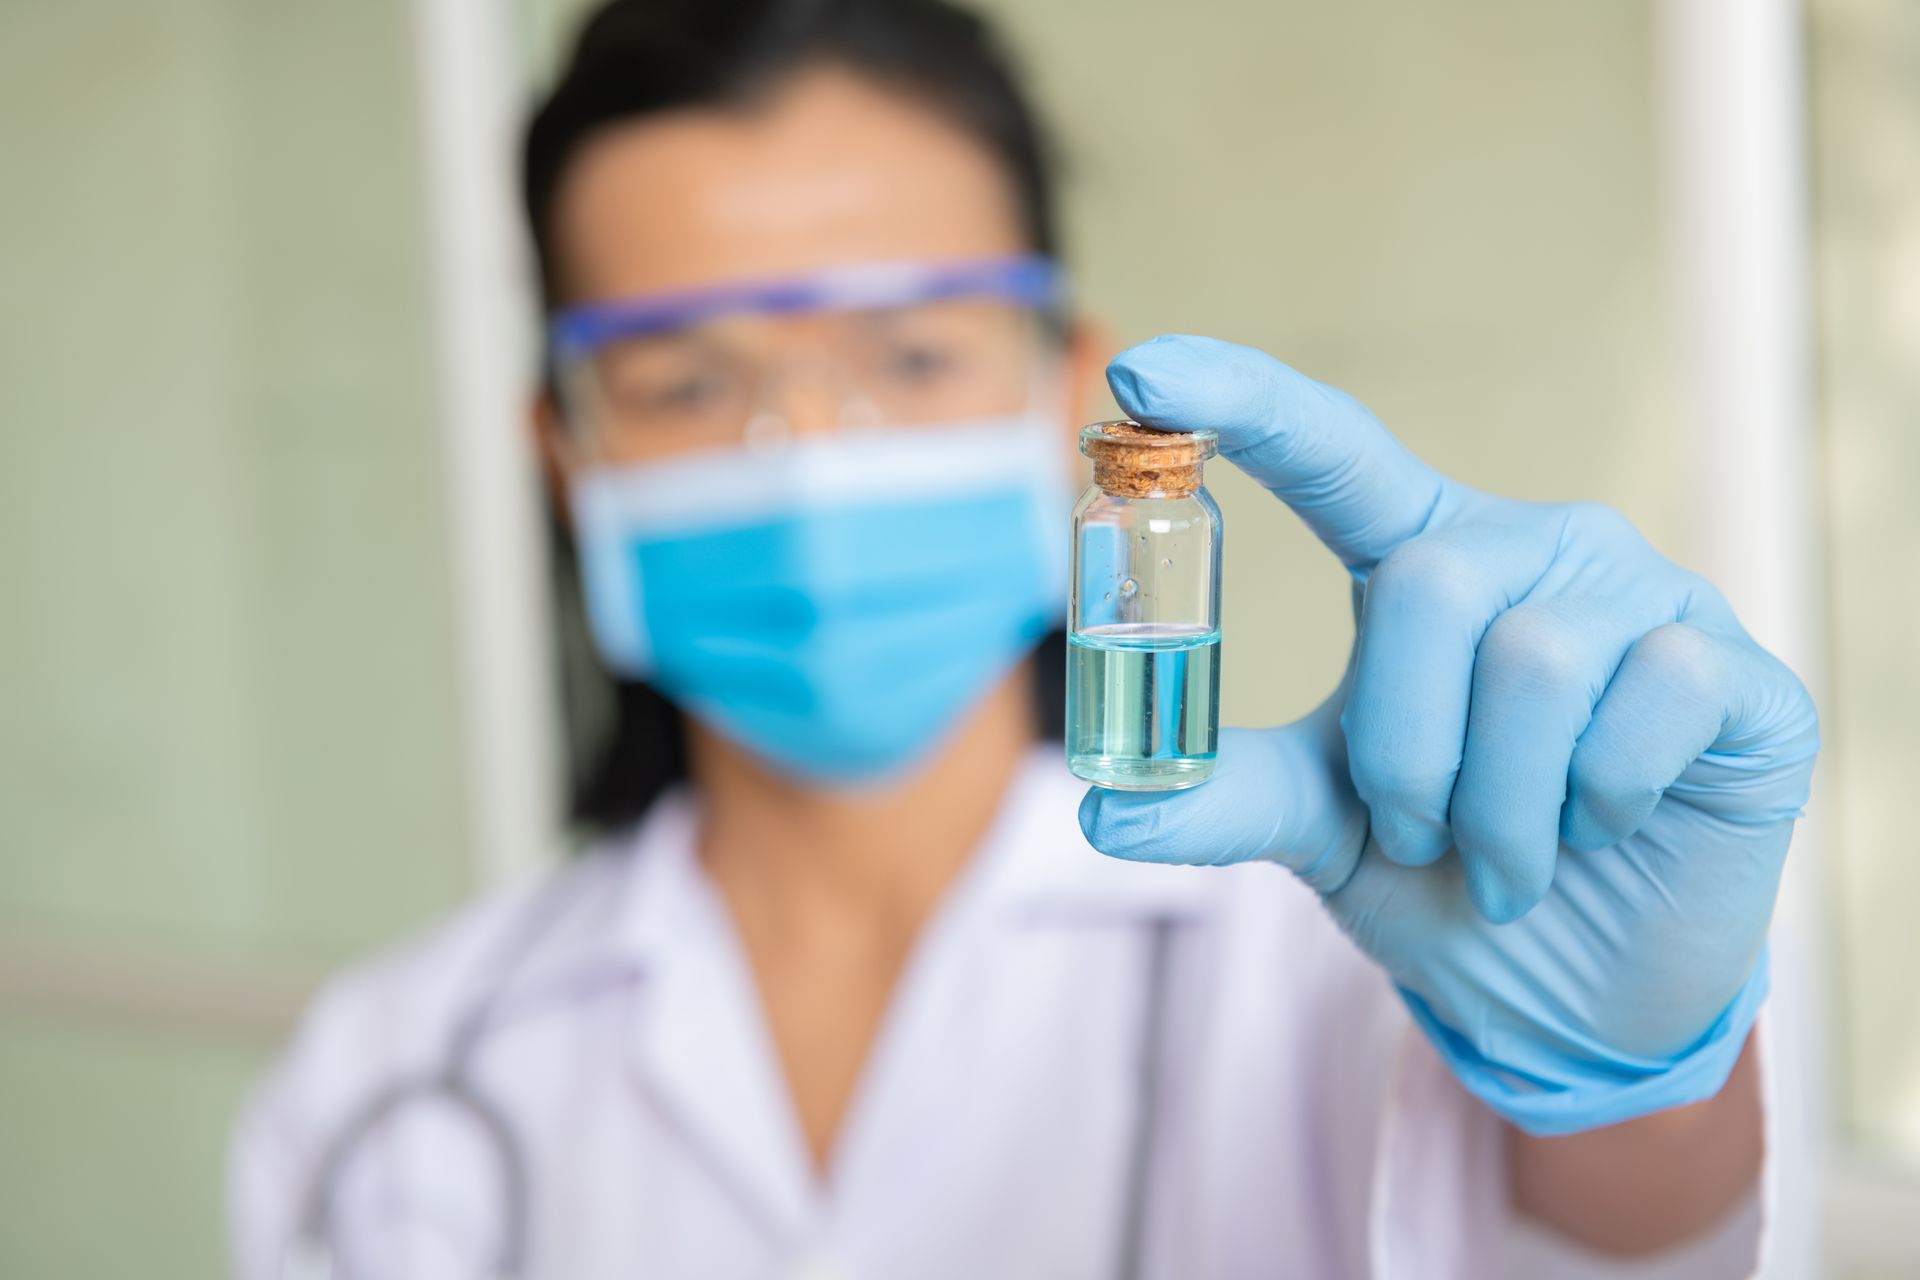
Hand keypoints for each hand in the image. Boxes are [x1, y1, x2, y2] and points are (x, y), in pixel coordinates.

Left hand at [1079, 335, 1818, 1134]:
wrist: (1574, 984)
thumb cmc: (1439, 873)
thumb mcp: (1320, 826)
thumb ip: (1228, 796)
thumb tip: (1105, 811)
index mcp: (1423, 558)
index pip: (1335, 450)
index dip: (1244, 400)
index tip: (1141, 375)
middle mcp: (1535, 550)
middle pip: (1432, 587)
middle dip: (1405, 751)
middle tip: (1425, 839)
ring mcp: (1646, 598)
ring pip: (1536, 662)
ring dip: (1498, 806)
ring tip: (1504, 864)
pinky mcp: (1738, 671)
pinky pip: (1655, 701)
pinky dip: (1604, 801)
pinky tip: (1605, 831)